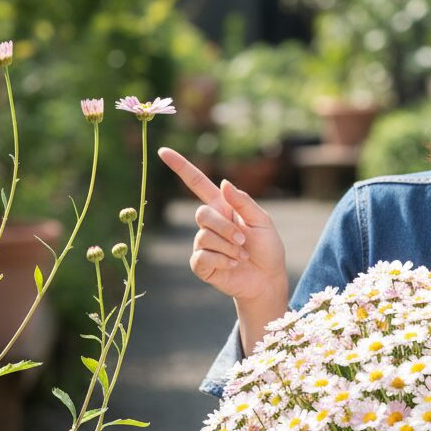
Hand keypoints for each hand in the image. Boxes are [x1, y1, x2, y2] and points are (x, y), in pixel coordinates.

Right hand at [157, 147, 286, 304]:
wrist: (266, 279)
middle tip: (244, 240)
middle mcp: (209, 224)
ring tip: (241, 255)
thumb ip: (243, 202)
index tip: (163, 151)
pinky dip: (222, 260)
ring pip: (204, 236)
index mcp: (223, 207)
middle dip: (225, 228)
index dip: (181, 167)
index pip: (197, 183)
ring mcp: (202, 244)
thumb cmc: (267, 248)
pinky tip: (232, 265)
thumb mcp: (262, 221)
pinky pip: (202, 256)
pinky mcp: (201, 264)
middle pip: (202, 214)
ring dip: (228, 247)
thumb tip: (223, 183)